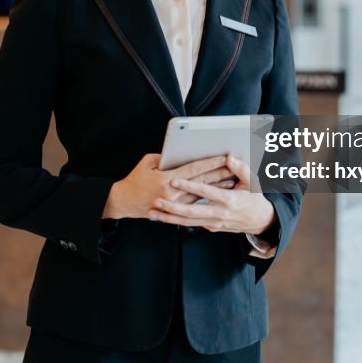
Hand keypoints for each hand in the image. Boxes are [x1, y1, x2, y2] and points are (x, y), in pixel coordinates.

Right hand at [103, 153, 235, 219]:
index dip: (210, 162)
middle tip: (236, 167)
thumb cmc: (135, 180)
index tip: (224, 156)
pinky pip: (197, 202)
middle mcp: (174, 193)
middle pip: (203, 182)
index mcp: (167, 180)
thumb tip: (181, 153)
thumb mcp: (147, 162)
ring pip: (203, 194)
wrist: (125, 202)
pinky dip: (209, 195)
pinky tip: (220, 191)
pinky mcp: (177, 209)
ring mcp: (177, 204)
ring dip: (218, 186)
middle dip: (220, 174)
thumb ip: (165, 157)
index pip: (194, 169)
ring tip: (234, 179)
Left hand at [148, 154, 275, 234]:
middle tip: (156, 201)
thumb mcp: (253, 182)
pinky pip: (191, 224)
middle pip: (192, 212)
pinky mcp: (211, 227)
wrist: (259, 221)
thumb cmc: (254, 197)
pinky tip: (163, 217)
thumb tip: (228, 157)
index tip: (175, 181)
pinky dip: (176, 222)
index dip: (190, 186)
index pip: (206, 192)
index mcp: (229, 200)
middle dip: (173, 208)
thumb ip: (241, 169)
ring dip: (170, 218)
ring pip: (188, 222)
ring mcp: (214, 223)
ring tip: (153, 213)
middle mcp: (220, 214)